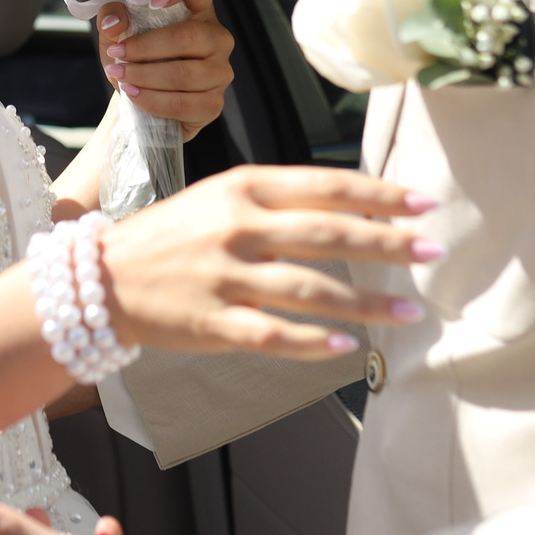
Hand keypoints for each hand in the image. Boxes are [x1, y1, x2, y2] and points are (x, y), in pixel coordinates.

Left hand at [98, 0, 233, 140]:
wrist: (138, 101)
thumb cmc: (134, 59)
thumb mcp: (116, 32)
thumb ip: (111, 17)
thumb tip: (114, 23)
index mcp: (199, 12)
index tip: (154, 1)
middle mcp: (218, 39)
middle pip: (190, 37)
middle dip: (147, 48)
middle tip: (117, 54)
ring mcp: (220, 72)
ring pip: (185, 74)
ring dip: (146, 77)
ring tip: (121, 77)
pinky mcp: (213, 103)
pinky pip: (183, 103)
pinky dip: (153, 101)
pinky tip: (134, 95)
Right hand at [102, 165, 437, 359]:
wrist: (100, 276)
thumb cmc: (172, 236)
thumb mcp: (221, 197)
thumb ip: (279, 202)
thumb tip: (352, 208)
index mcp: (243, 187)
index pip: (326, 186)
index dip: (380, 195)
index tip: (425, 204)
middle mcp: (237, 226)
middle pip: (327, 233)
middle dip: (387, 242)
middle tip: (434, 250)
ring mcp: (224, 276)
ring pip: (310, 289)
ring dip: (366, 302)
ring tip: (409, 312)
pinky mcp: (211, 321)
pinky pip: (272, 335)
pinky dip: (313, 343)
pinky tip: (348, 349)